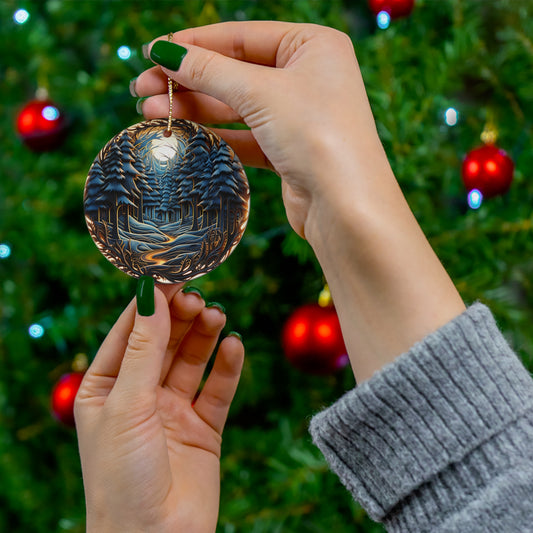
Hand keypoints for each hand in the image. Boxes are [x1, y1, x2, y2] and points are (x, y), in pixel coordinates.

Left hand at [75, 284, 243, 532]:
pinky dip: (228, 366)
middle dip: (181, 317)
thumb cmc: (122, 477)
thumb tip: (152, 296)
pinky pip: (218, 388)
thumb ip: (144, 349)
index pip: (130, 332)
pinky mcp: (203, 427)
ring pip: (192, 360)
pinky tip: (234, 347)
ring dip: (204, 336)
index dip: (150, 303)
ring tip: (217, 316)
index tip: (172, 274)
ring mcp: (173, 410)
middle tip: (198, 297)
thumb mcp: (127, 404)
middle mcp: (140, 395)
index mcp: (106, 387)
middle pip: (164, 341)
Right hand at [134, 21, 383, 238]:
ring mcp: (299, 115)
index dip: (194, 44)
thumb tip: (165, 52)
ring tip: (150, 113)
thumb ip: (210, 71)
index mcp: (312, 45)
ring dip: (195, 109)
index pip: (241, 36)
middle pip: (235, 72)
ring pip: (237, 106)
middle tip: (142, 89)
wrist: (346, 207)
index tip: (153, 52)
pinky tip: (184, 135)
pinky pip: (245, 136)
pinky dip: (215, 135)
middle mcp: (308, 77)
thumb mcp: (260, 92)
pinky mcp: (289, 150)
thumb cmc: (316, 135)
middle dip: (188, 80)